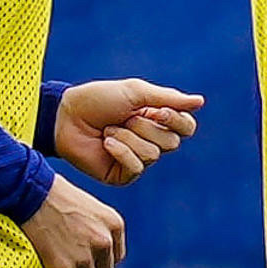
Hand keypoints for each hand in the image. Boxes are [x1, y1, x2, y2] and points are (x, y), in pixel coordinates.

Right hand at [19, 173, 124, 267]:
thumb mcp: (87, 205)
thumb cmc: (52, 193)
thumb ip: (96, 227)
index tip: (82, 256)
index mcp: (113, 223)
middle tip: (68, 263)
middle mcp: (103, 241)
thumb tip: (92, 250)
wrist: (28, 193)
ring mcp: (85, 256)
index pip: (115, 256)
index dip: (97, 259)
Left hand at [54, 78, 203, 185]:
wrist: (66, 117)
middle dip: (146, 127)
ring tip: (109, 130)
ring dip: (129, 138)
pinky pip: (136, 168)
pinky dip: (121, 151)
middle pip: (172, 143)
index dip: (176, 121)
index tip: (158, 110)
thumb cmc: (98, 100)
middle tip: (124, 118)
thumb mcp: (135, 93)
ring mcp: (136, 159)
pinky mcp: (122, 175)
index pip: (185, 127)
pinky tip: (105, 143)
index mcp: (155, 119)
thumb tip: (200, 101)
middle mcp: (150, 140)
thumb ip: (168, 98)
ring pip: (153, 155)